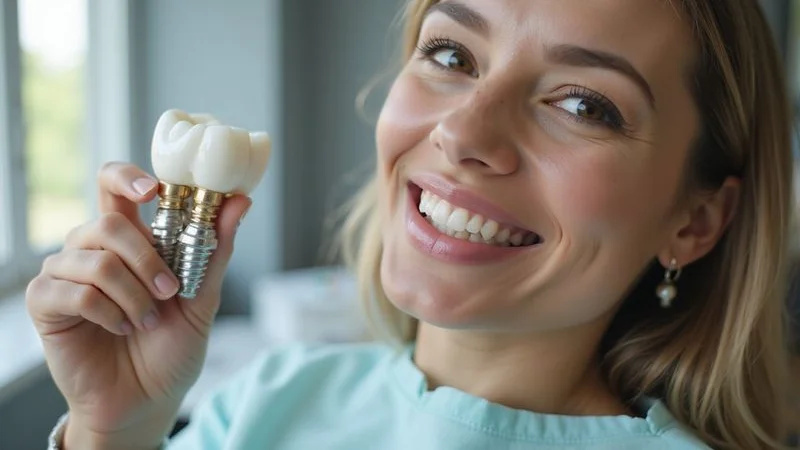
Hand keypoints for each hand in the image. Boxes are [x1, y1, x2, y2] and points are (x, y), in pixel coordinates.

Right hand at [25, 162, 249, 447]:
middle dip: (148, 259)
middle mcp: (94, 248)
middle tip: (170, 292)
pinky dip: (107, 313)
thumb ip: (217, 248)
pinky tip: (121, 329)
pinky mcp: (46, 302)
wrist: (148, 399)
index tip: (154, 192)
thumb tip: (241, 201)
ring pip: (96, 260)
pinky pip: (73, 291)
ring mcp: (66, 273)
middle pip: (109, 223)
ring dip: (132, 295)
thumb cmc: (172, 346)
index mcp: (130, 238)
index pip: (114, 184)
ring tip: (147, 321)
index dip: (128, 177)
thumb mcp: (203, 297)